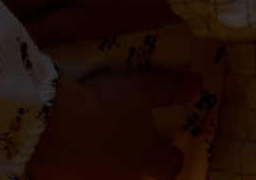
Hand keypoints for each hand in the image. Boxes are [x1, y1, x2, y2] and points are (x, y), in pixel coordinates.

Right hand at [26, 68, 182, 179]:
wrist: (57, 127)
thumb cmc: (106, 105)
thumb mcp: (141, 89)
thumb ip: (169, 89)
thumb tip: (198, 84)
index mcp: (146, 156)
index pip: (170, 166)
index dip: (174, 157)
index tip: (173, 149)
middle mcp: (125, 176)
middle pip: (140, 175)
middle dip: (139, 162)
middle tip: (131, 143)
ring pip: (110, 175)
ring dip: (108, 162)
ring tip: (98, 141)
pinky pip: (82, 174)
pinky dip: (81, 164)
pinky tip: (72, 149)